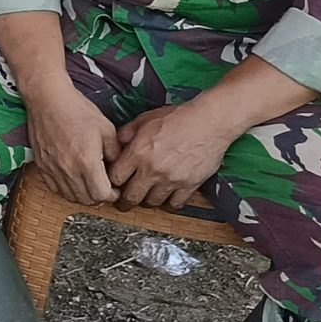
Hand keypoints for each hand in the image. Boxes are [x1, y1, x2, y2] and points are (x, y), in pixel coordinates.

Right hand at [20, 80, 119, 205]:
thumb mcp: (107, 129)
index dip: (112, 194)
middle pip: (86, 199)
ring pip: (70, 196)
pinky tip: (73, 179)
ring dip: (83, 195)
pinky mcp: (42, 165)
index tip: (115, 188)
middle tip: (104, 186)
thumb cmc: (76, 110)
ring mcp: (52, 169)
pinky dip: (66, 189)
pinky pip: (55, 188)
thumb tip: (119, 169)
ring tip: (89, 183)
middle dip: (99, 196)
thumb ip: (116, 153)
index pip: (102, 195)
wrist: (47, 99)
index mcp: (87, 162)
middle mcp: (68, 170)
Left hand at [108, 103, 237, 212]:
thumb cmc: (178, 118)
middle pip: (131, 196)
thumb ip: (126, 133)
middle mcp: (153, 169)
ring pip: (152, 202)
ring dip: (147, 201)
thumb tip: (115, 145)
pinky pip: (175, 204)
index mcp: (138, 153)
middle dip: (125, 201)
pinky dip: (169, 204)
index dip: (112, 182)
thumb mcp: (144, 119)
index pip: (115, 178)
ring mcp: (172, 180)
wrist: (209, 121)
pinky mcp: (189, 185)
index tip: (113, 183)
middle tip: (123, 202)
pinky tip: (166, 198)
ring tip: (145, 198)